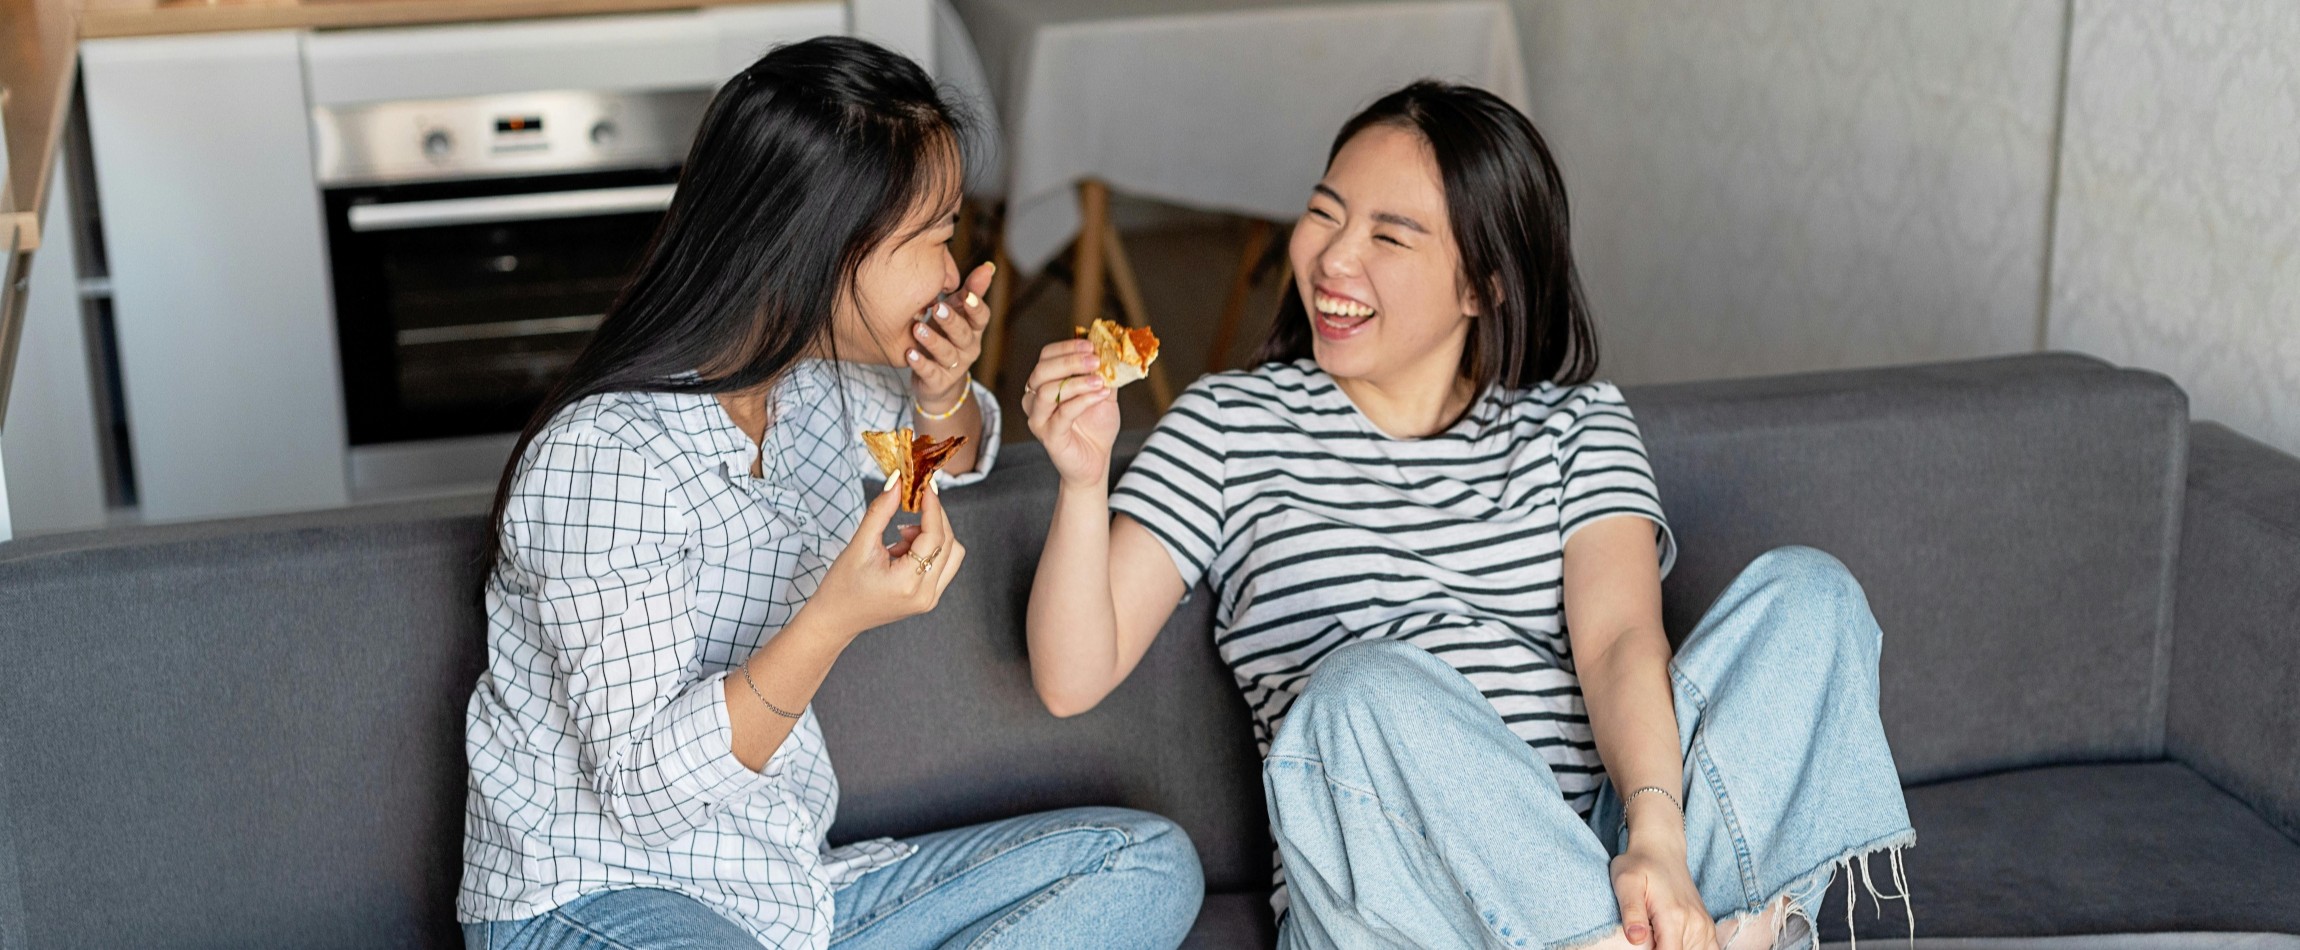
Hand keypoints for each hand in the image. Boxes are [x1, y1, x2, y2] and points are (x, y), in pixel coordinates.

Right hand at [800, 475, 967, 637]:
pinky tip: (901, 549)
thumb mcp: (859, 545)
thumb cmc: (842, 586)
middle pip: (950, 543)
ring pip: (952, 554)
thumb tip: (898, 482)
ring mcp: (930, 599)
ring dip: (933, 535)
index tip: (925, 486)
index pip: (935, 536)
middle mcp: (926, 594)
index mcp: (908, 583)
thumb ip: (881, 511)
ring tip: (901, 536)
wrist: (835, 619)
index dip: (932, 507)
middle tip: (912, 504)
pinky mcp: (928, 598)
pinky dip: (929, 549)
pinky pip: (942, 565)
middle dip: (934, 518)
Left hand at [908, 262, 993, 410]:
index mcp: (974, 330)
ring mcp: (954, 366)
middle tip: (937, 308)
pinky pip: (930, 373)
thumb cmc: (947, 337)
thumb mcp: (958, 313)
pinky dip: (920, 364)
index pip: (981, 318)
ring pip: (946, 353)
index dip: (976, 307)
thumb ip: (971, 292)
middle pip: (963, 334)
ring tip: (917, 329)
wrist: (938, 381)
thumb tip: (989, 267)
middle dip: (951, 321)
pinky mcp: (938, 381)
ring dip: (932, 341)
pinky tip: (909, 354)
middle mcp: (968, 348)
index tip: (967, 295)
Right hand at [1022, 337, 1118, 488]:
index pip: (1047, 356)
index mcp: (1045, 383)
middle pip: (1042, 371)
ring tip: (1100, 380)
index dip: (1067, 347)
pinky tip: (1101, 395)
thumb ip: (1105, 372)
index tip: (1091, 344)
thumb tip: (1113, 349)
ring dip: (1076, 382)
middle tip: (1095, 359)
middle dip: (1070, 361)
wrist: (1096, 461)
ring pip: (1047, 391)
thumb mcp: (1104, 393)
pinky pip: (1062, 414)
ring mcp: (1038, 419)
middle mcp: (1034, 399)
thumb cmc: (1096, 426)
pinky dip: (1083, 401)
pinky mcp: (1049, 436)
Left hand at [1611, 836, 1714, 949]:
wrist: (1661, 849)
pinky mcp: (1708, 927)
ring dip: (1674, 948)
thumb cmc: (1638, 865)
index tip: (1641, 943)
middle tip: (1648, 931)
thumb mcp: (1626, 882)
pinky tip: (1673, 939)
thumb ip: (1632, 912)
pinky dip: (1691, 949)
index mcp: (1674, 917)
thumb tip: (1636, 938)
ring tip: (1658, 932)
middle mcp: (1696, 924)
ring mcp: (1705, 927)